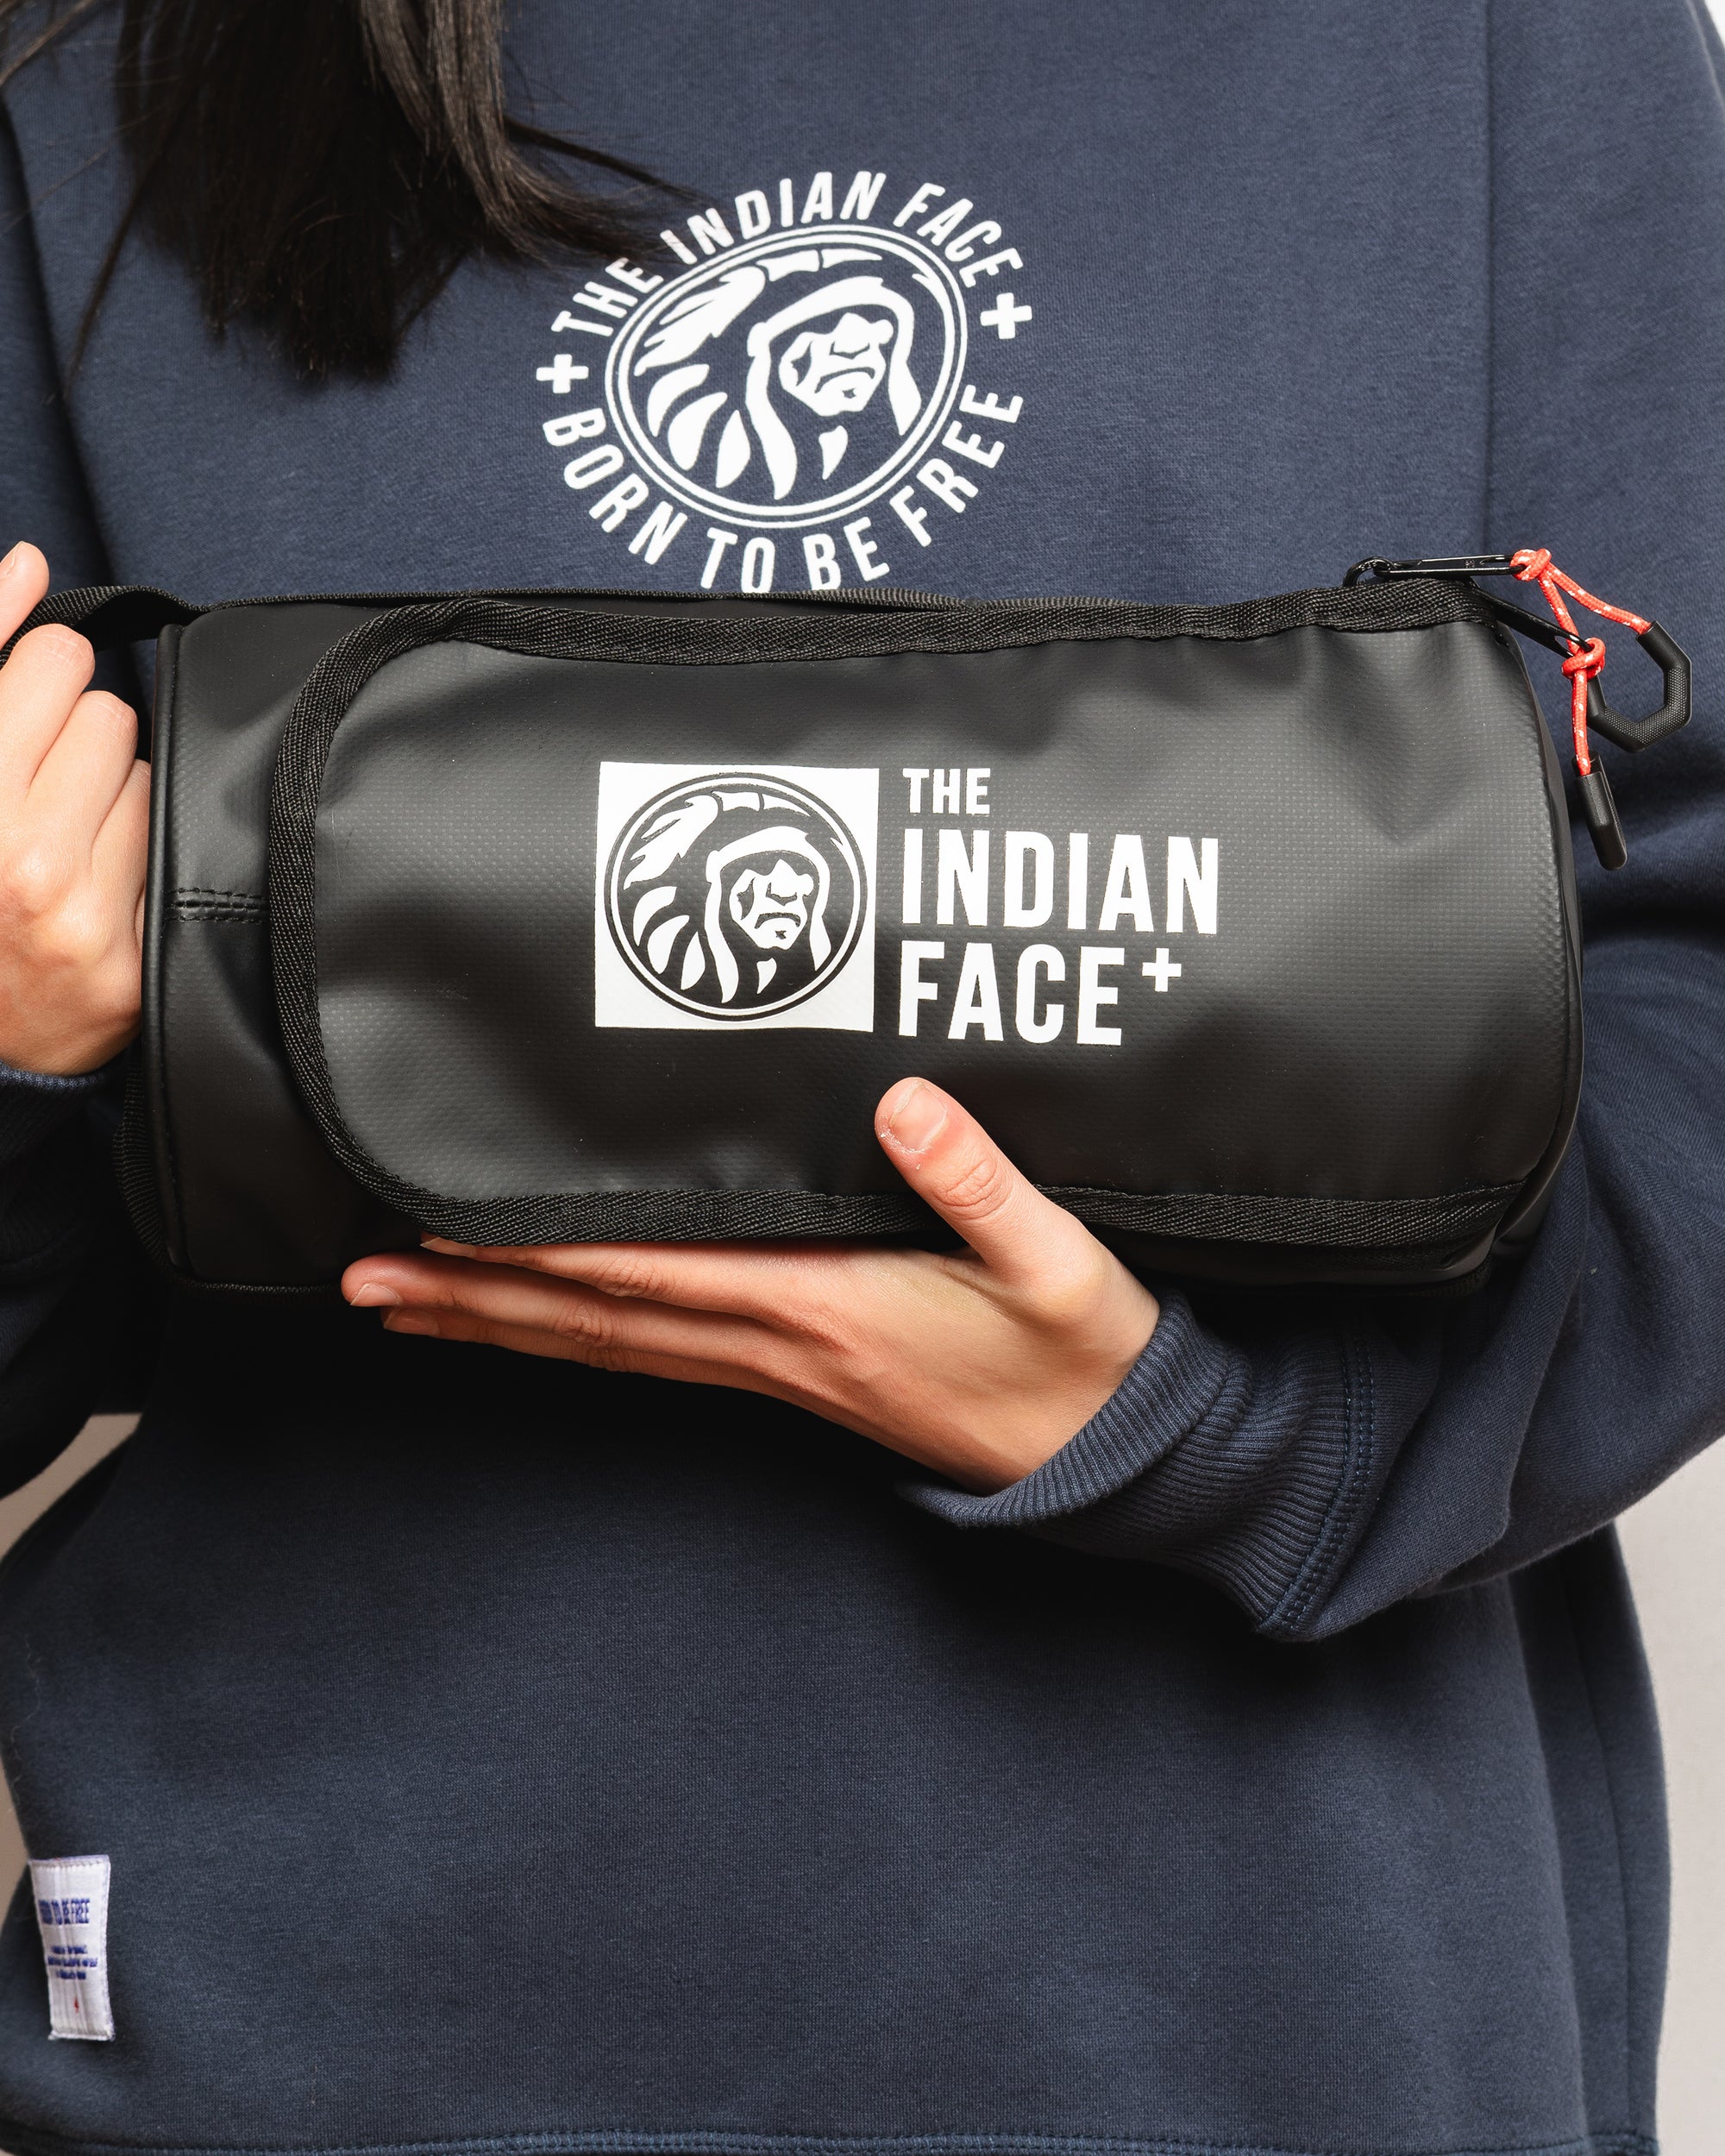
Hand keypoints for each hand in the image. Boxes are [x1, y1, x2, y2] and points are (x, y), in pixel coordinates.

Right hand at [0, 543, 147, 1075]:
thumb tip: (29, 560)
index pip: (50, 660)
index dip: (38, 675)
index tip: (22, 710)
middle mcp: (11, 856)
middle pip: (108, 709)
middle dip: (74, 736)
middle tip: (37, 789)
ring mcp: (73, 911)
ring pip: (144, 773)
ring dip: (111, 794)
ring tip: (61, 841)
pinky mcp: (126, 958)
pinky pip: (170, 841)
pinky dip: (140, 852)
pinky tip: (96, 885)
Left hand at [343, 1078, 1158, 1491]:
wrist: (1116, 1456)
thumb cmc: (1084, 1356)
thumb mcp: (1059, 1262)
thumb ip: (982, 1182)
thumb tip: (905, 1102)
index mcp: (826, 1307)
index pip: (652, 1272)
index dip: (542, 1250)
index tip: (441, 1228)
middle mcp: (782, 1346)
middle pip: (599, 1323)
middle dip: (475, 1301)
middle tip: (360, 1283)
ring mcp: (785, 1372)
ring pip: (614, 1349)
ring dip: (505, 1327)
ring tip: (408, 1310)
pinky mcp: (804, 1378)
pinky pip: (660, 1359)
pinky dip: (581, 1343)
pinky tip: (545, 1331)